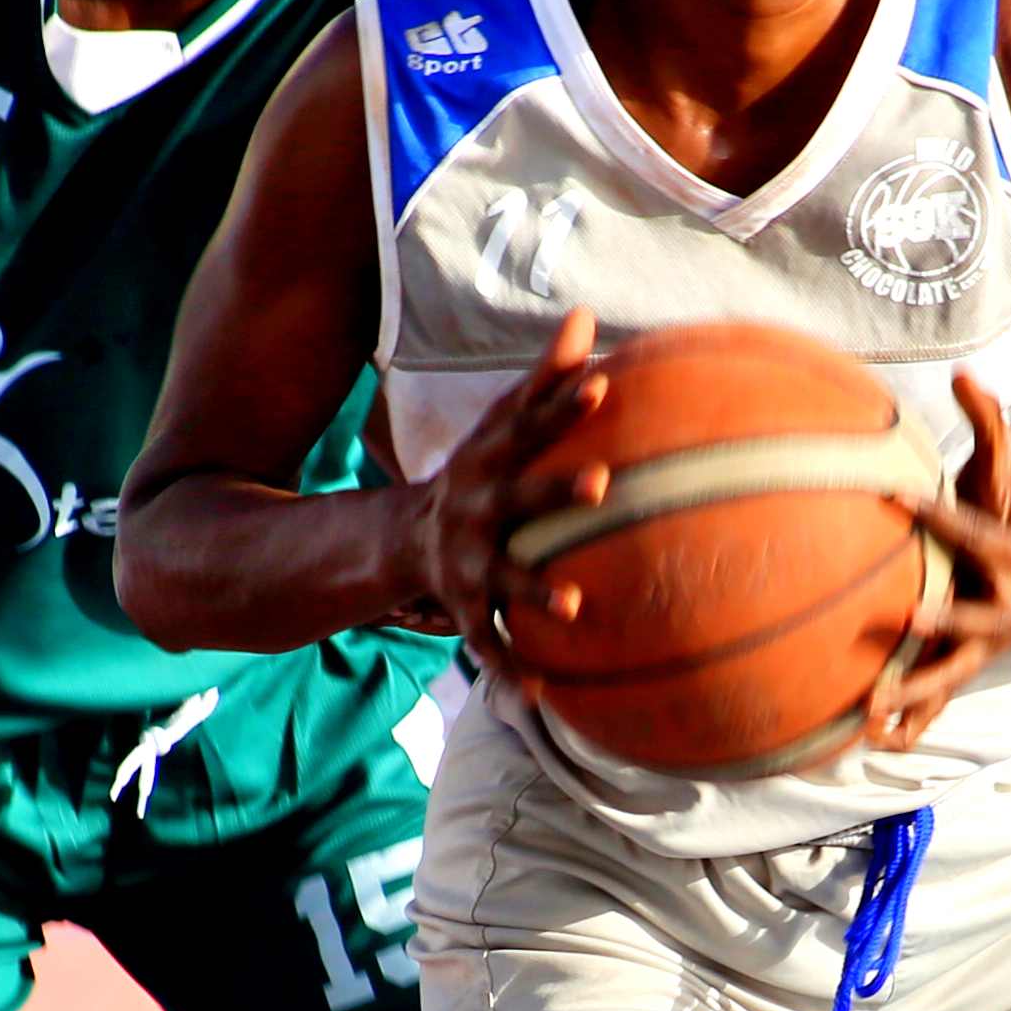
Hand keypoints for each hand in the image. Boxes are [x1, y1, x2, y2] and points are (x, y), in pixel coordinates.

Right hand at [423, 312, 610, 645]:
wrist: (406, 541)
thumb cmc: (481, 474)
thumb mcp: (501, 426)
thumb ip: (545, 378)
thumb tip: (585, 314)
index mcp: (491, 464)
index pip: (530, 427)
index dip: (562, 404)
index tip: (601, 383)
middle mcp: (477, 511)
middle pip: (520, 497)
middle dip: (557, 490)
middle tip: (604, 482)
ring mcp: (468, 565)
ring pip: (505, 580)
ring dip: (536, 592)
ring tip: (575, 605)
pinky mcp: (465, 613)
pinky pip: (489, 646)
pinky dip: (510, 671)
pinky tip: (541, 695)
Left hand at [878, 373, 1010, 748]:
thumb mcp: (1007, 474)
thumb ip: (991, 425)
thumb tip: (964, 372)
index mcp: (1010, 554)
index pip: (971, 530)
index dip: (938, 514)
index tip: (898, 496)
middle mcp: (1006, 605)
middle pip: (976, 615)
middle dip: (947, 618)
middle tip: (909, 615)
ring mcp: (988, 643)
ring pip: (953, 672)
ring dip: (918, 691)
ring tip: (875, 705)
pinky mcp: (968, 668)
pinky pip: (939, 701)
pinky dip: (911, 723)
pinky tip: (873, 743)